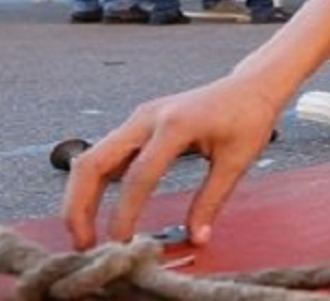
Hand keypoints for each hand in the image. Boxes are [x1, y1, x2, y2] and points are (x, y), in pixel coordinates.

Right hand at [62, 76, 282, 249]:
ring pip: (92, 158)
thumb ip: (212, 200)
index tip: (121, 244)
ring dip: (80, 196)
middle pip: (94, 162)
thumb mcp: (237, 160)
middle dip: (79, 206)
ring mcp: (139, 118)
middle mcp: (147, 118)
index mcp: (175, 125)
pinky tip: (94, 209)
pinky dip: (94, 183)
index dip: (125, 214)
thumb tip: (197, 237)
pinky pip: (105, 154)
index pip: (138, 177)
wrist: (251, 86)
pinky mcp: (138, 124)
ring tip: (84, 233)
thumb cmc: (248, 117)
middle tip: (83, 244)